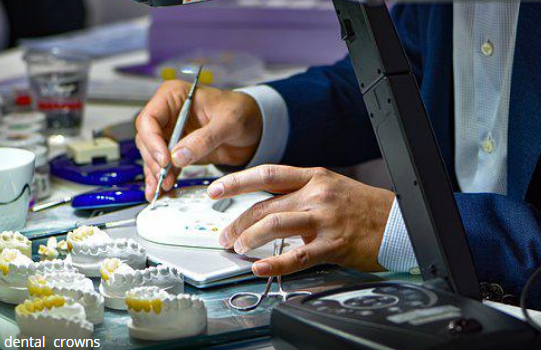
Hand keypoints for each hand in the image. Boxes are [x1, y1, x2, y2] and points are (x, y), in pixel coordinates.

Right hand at [135, 80, 262, 200]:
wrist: (254, 126)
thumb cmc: (242, 112)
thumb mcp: (228, 122)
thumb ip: (204, 138)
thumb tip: (178, 156)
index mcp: (174, 96)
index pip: (149, 118)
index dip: (152, 141)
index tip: (165, 160)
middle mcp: (168, 114)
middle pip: (147, 139)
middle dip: (154, 161)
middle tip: (164, 178)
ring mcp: (172, 133)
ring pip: (152, 155)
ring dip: (156, 174)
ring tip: (161, 190)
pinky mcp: (178, 151)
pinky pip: (165, 166)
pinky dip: (163, 178)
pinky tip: (163, 191)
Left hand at [207, 165, 394, 276]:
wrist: (399, 221)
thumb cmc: (363, 206)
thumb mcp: (331, 186)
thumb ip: (300, 192)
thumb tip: (268, 205)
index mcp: (313, 176)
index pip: (266, 174)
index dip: (236, 181)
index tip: (215, 190)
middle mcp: (316, 194)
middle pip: (265, 205)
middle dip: (237, 221)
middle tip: (224, 235)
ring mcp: (325, 218)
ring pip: (275, 224)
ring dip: (250, 238)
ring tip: (238, 248)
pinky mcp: (334, 244)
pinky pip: (298, 255)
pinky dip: (275, 263)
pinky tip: (260, 267)